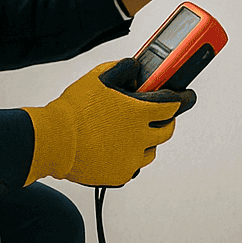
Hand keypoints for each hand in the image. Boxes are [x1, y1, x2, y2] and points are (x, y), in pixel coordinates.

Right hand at [22, 59, 192, 187]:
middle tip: (160, 116)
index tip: (188, 97)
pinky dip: (130, 157)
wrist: (53, 140)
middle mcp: (141, 138)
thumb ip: (123, 69)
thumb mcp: (98, 77)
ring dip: (148, 141)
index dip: (183, 99)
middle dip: (167, 121)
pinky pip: (134, 166)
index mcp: (140, 112)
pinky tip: (116, 149)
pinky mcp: (121, 175)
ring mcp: (132, 159)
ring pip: (151, 151)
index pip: (174, 105)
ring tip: (131, 134)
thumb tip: (136, 67)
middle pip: (167, 130)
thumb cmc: (74, 108)